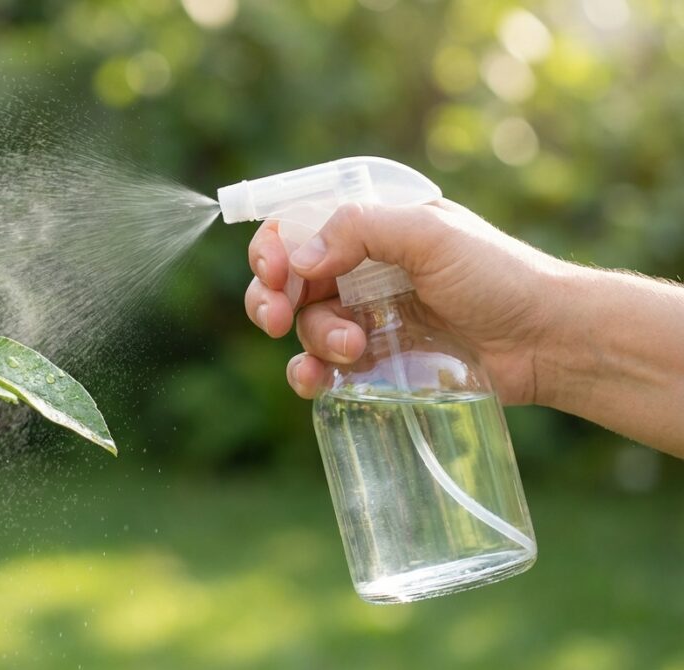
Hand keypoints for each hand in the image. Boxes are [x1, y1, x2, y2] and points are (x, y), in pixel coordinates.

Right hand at [245, 199, 566, 404]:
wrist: (546, 341)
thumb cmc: (499, 276)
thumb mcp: (430, 234)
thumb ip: (361, 230)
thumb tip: (299, 260)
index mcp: (370, 228)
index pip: (296, 226)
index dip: (271, 248)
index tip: (275, 273)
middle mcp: (360, 269)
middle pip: (286, 279)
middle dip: (271, 297)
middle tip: (278, 318)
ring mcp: (365, 316)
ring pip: (303, 325)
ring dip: (312, 337)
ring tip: (352, 348)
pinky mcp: (375, 361)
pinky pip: (321, 367)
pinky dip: (308, 373)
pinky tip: (315, 381)